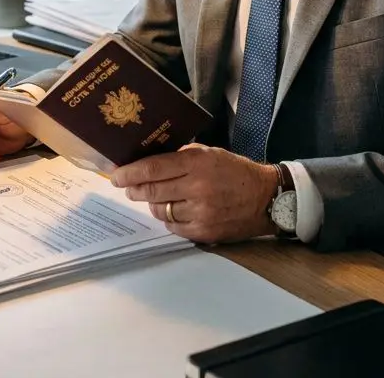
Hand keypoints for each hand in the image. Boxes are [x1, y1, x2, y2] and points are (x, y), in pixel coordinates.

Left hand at [111, 144, 280, 242]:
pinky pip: (173, 226)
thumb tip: (151, 162)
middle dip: (135, 190)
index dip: (129, 173)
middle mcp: (197, 187)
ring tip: (158, 198)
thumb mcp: (211, 153)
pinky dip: (169, 219)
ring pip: (160, 210)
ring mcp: (200, 212)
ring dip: (154, 204)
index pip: (153, 168)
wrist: (267, 198)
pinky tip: (175, 211)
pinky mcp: (204, 231)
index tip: (116, 176)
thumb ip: (182, 156)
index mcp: (197, 162)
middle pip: (151, 191)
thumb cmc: (237, 171)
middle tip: (128, 188)